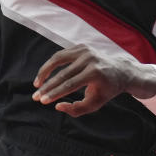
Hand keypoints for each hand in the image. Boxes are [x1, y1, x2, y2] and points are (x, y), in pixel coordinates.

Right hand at [32, 45, 155, 116]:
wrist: (120, 71)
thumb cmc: (106, 90)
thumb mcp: (95, 104)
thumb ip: (77, 109)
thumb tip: (58, 106)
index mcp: (95, 73)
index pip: (70, 85)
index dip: (54, 93)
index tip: (42, 101)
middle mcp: (89, 59)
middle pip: (62, 74)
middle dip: (47, 86)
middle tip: (35, 97)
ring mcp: (85, 50)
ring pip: (57, 59)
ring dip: (44, 72)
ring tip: (37, 84)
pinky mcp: (81, 46)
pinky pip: (61, 55)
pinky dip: (51, 65)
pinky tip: (45, 76)